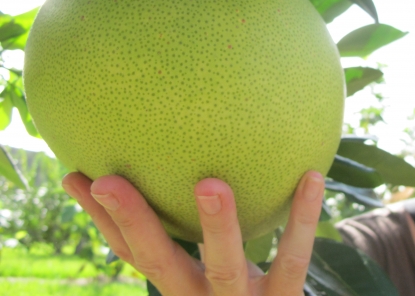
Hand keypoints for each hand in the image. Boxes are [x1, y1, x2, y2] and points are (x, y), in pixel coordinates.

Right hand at [62, 170, 324, 295]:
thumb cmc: (247, 292)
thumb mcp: (221, 264)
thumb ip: (205, 229)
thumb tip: (195, 161)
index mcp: (181, 283)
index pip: (131, 252)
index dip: (100, 218)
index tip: (73, 175)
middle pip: (158, 263)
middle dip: (131, 222)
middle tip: (107, 178)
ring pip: (224, 267)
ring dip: (216, 227)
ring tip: (210, 184)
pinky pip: (293, 260)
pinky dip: (303, 219)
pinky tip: (313, 175)